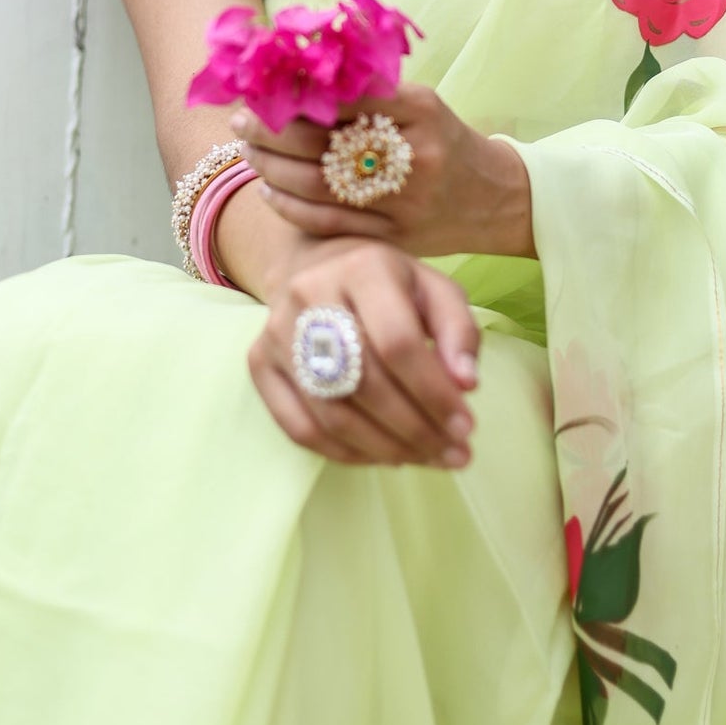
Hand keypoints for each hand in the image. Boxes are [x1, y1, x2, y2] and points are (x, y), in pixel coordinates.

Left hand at [229, 81, 534, 260]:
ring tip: (248, 151)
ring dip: (271, 167)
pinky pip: (327, 223)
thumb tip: (295, 73)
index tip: (263, 87)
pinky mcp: (394, 237)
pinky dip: (290, 206)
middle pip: (322, 141)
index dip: (294, 92)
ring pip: (317, 185)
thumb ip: (366, 90)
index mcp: (420, 109)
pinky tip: (269, 189)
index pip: (342, 95)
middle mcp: (414, 154)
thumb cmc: (442, 140)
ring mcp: (404, 200)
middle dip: (270, 129)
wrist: (494, 197)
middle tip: (241, 120)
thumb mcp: (420, 102)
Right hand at [248, 239, 480, 468]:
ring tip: (427, 460)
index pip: (397, 342)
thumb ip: (458, 330)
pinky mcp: (259, 363)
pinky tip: (385, 457)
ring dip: (385, 449)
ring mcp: (277, 331)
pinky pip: (299, 428)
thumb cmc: (389, 283)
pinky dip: (347, 454)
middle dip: (416, 429)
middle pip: (364, 383)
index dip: (433, 392)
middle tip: (454, 454)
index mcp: (362, 267)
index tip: (466, 427)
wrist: (316, 265)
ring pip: (331, 413)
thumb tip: (465, 385)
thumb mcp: (434, 288)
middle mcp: (310, 295)